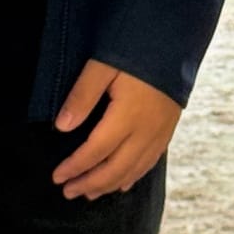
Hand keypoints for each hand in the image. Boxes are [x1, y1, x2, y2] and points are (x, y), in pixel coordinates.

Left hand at [53, 60, 182, 197]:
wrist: (176, 40)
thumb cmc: (136, 49)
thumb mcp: (103, 65)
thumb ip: (82, 96)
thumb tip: (61, 126)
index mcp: (128, 116)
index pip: (96, 151)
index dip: (75, 167)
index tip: (57, 177)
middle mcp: (147, 130)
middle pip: (115, 168)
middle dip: (90, 183)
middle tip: (68, 191)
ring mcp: (160, 132)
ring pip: (133, 169)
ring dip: (109, 184)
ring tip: (89, 193)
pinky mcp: (168, 129)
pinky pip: (150, 161)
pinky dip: (133, 176)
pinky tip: (122, 183)